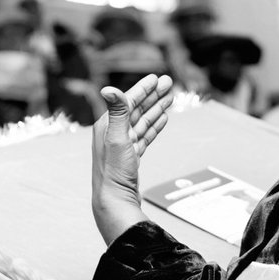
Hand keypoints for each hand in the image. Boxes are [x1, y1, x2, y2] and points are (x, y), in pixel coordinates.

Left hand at [91, 74, 174, 244]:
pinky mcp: (131, 157)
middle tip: (169, 83)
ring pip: (142, 121)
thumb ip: (116, 112)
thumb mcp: (117, 138)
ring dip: (156, 108)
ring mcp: (122, 145)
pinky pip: (145, 136)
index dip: (143, 89)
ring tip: (170, 98)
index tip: (157, 78)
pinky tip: (163, 119)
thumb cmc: (114, 172)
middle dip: (153, 95)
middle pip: (137, 109)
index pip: (128, 101)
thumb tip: (108, 88)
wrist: (115, 201)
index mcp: (108, 125)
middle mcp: (113, 132)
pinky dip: (154, 126)